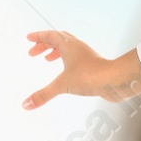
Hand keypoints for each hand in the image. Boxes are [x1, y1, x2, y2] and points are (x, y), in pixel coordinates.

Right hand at [23, 31, 140, 109]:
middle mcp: (78, 47)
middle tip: (33, 53)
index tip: (28, 39)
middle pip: (58, 40)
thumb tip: (25, 105)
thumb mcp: (62, 85)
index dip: (38, 36)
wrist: (115, 79)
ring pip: (69, 47)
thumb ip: (43, 95)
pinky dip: (67, 60)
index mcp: (69, 45)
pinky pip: (77, 57)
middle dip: (44, 45)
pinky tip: (66, 71)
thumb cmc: (90, 76)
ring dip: (56, 51)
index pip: (50, 35)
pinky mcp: (93, 64)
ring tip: (47, 60)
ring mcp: (87, 55)